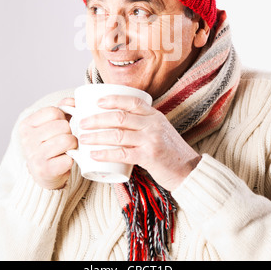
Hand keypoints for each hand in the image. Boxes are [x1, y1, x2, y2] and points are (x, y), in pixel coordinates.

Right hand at [19, 98, 77, 189]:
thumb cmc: (49, 144)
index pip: (54, 111)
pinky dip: (71, 159)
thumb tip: (73, 101)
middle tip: (64, 140)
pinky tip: (64, 160)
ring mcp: (35, 155)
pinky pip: (69, 158)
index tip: (59, 126)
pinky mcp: (45, 170)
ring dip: (73, 145)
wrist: (44, 174)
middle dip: (69, 132)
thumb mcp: (51, 124)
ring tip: (67, 149)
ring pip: (67, 140)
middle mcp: (27, 139)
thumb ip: (62, 108)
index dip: (63, 118)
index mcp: (26, 125)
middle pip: (63, 126)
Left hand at [79, 94, 200, 191]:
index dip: (112, 99)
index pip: (131, 101)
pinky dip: (106, 153)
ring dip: (97, 136)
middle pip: (120, 116)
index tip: (96, 102)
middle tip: (82, 123)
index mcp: (154, 115)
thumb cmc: (169, 151)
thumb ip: (142, 124)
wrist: (188, 170)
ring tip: (83, 138)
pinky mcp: (149, 156)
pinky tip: (94, 154)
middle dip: (97, 119)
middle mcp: (153, 124)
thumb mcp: (159, 130)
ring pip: (118, 134)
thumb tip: (114, 121)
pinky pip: (122, 153)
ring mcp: (151, 139)